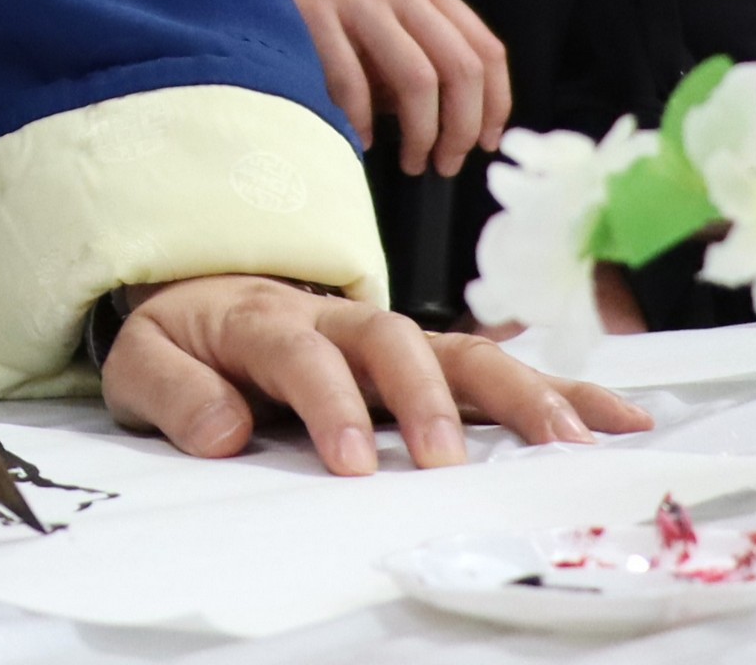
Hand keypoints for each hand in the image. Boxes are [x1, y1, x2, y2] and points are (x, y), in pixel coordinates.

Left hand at [100, 275, 647, 474]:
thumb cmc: (181, 337)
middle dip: (428, 399)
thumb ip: (177, 395)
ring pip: (463, 352)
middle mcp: (341, 319)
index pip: (303, 354)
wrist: (198, 293)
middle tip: (447, 462)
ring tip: (569, 443)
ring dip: (518, 393)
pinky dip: (558, 388)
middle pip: (399, 340)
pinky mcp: (430, 361)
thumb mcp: (143, 363)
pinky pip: (498, 368)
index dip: (328, 402)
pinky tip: (612, 419)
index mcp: (266, 319)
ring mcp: (393, 337)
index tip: (351, 463)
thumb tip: (228, 430)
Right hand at [282, 0, 512, 175]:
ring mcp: (361, 4)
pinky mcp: (317, 17)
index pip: (486, 49)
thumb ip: (426, 42)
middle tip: (447, 163)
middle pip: (459, 69)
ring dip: (421, 132)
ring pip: (416, 79)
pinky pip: (352, 81)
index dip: (495, 103)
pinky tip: (363, 138)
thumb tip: (447, 119)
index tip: (485, 142)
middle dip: (461, 128)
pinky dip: (362, 119)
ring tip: (414, 161)